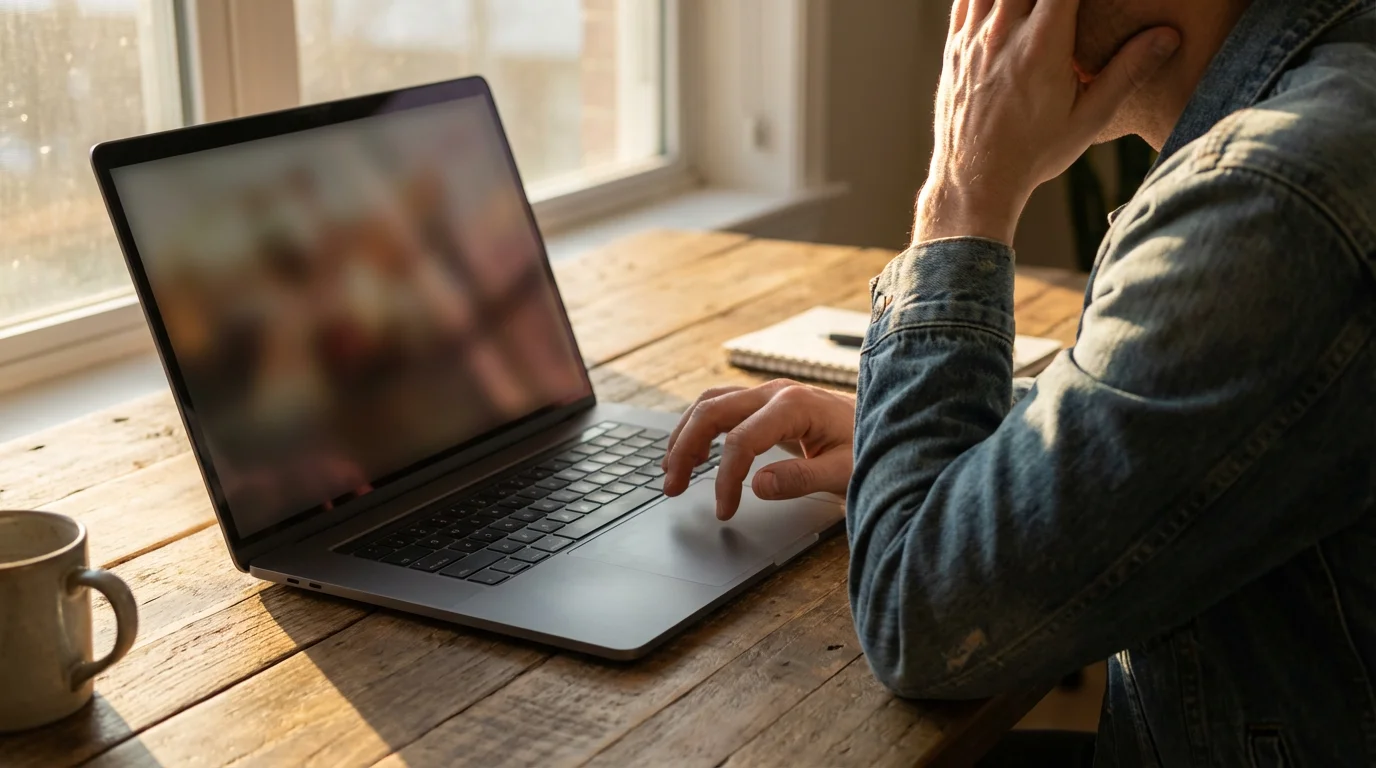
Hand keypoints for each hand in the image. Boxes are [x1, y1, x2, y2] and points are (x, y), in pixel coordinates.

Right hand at [662, 380, 855, 520]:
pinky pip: (721, 405)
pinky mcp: (767, 400)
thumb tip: (757, 486)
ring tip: (671, 470)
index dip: (725, 479)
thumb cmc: (871, 446)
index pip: (740, 441)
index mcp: (793, 406)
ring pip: (709, 403)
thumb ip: (801, 479)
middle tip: (671, 487)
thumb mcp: (845, 471)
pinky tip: (694, 452)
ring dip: (684, 435)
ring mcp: (769, 392)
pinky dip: (699, 427)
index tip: (724, 511)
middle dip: (684, 449)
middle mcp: (775, 391)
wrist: (892, 420)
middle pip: (711, 411)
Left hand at [917, 0, 1179, 244]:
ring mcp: (972, 40)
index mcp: (1041, 46)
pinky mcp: (953, 49)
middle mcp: (1002, 35)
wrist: (976, 181)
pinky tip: (1007, 4)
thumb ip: (1128, 72)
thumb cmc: (1035, 154)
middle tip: (1071, 4)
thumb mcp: (1090, 118)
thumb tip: (1169, 35)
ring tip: (1041, 5)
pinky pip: (964, 0)